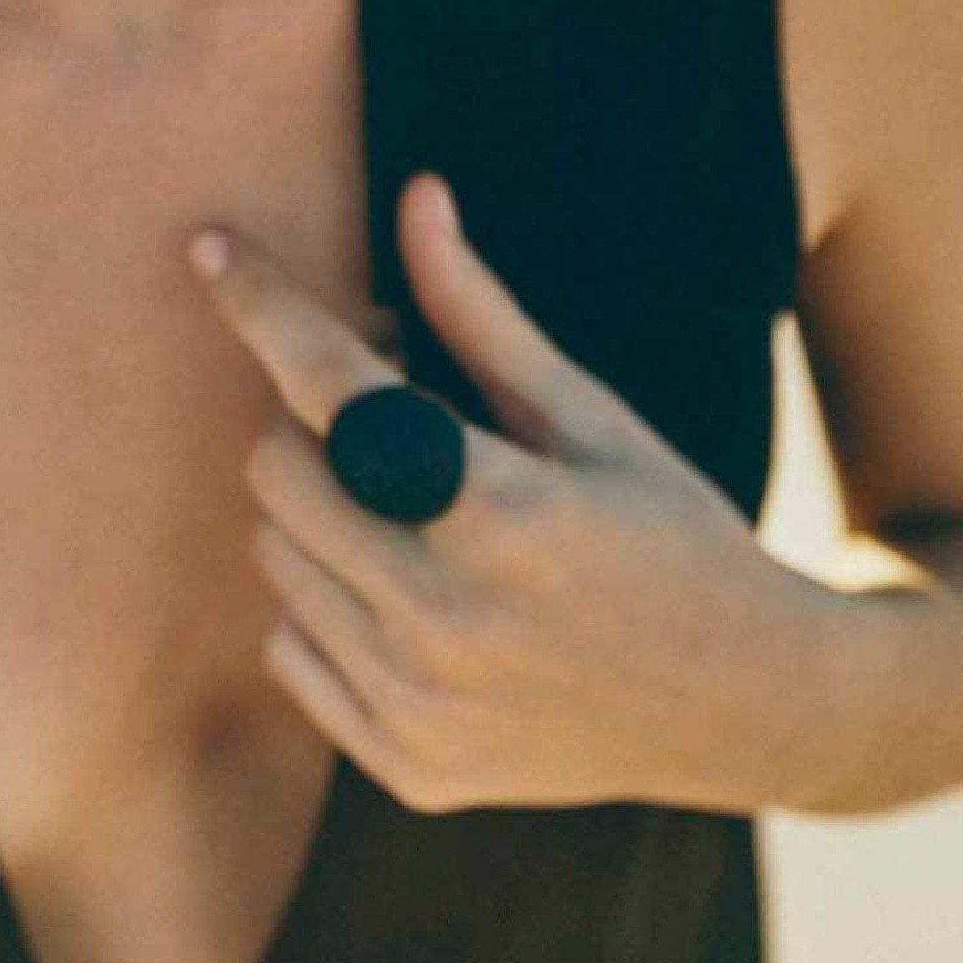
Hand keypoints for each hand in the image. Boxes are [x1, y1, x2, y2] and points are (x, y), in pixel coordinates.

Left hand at [186, 172, 841, 815]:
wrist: (749, 708)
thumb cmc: (674, 534)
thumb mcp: (591, 416)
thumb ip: (481, 314)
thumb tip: (416, 196)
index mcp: (504, 515)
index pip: (334, 389)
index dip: (264, 307)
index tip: (212, 252)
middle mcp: (447, 620)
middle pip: (277, 470)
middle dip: (310, 420)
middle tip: (389, 410)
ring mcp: (418, 707)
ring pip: (274, 557)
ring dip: (320, 509)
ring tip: (414, 508)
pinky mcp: (404, 765)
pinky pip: (287, 648)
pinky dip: (324, 602)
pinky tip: (410, 592)